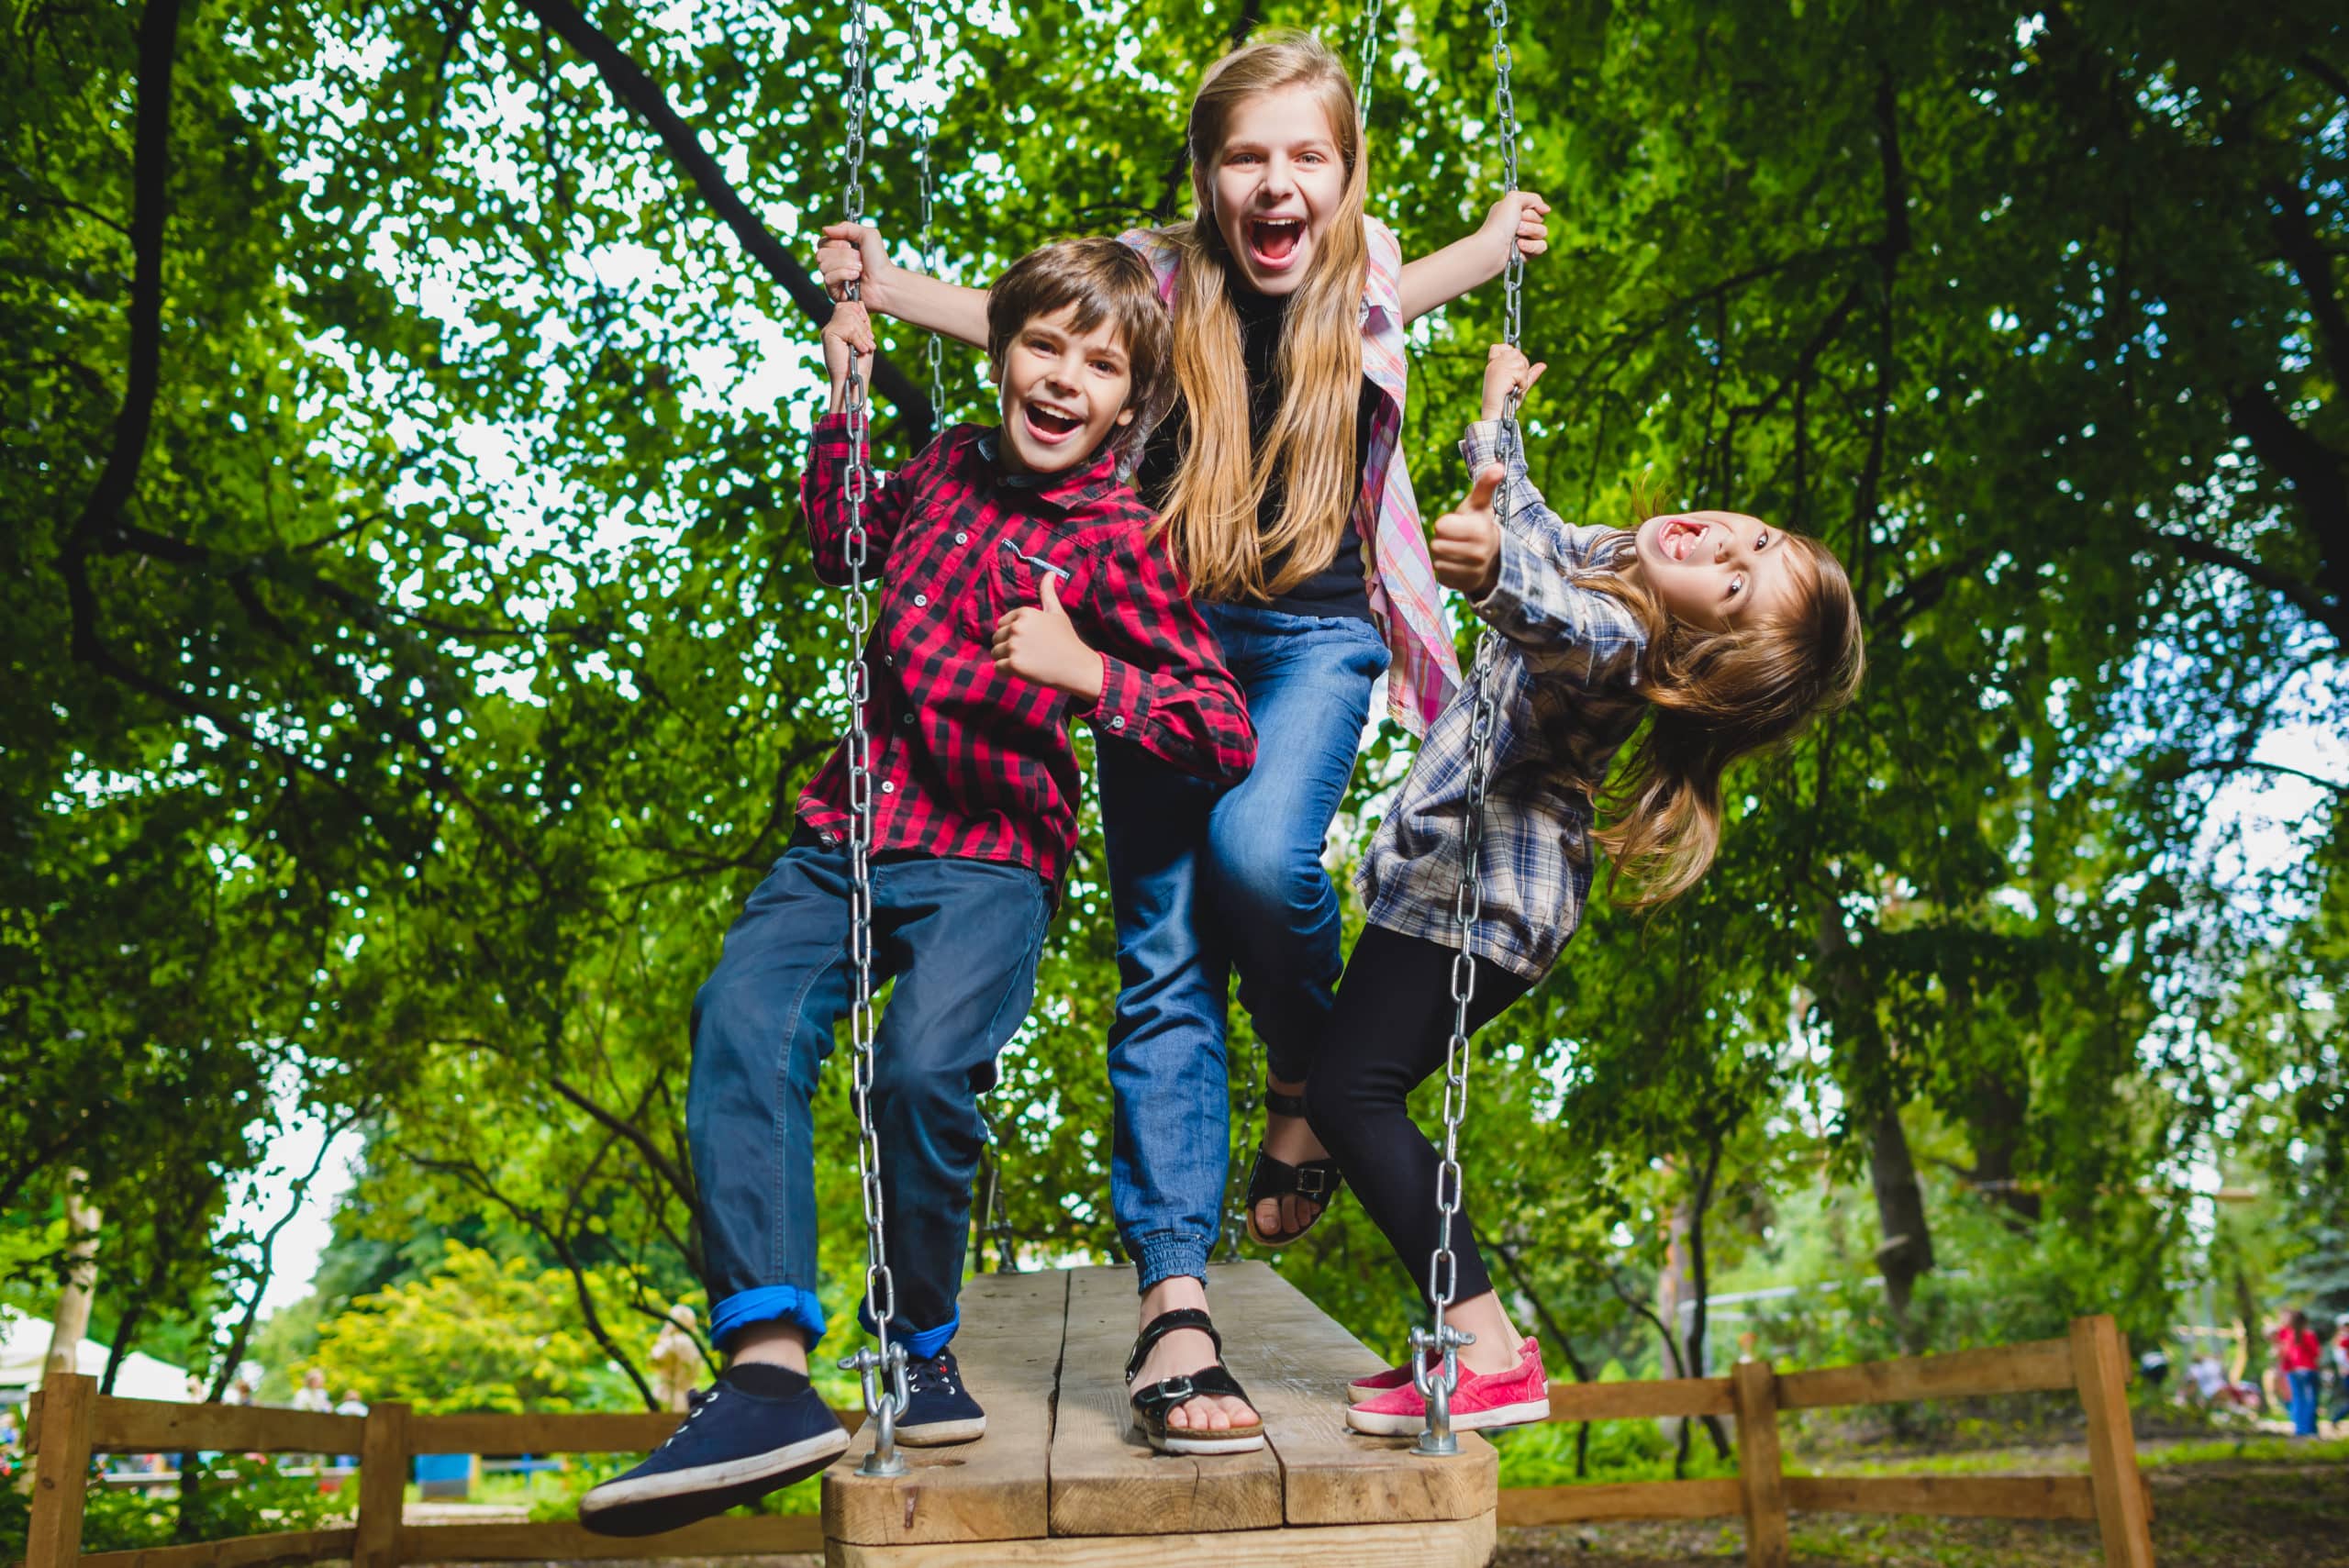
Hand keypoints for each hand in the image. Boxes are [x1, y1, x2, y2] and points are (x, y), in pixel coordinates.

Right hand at [816, 222, 898, 310]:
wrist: (884, 281)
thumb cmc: (878, 260)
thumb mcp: (867, 235)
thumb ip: (846, 227)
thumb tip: (825, 229)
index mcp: (838, 249)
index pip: (822, 242)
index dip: (835, 243)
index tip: (850, 245)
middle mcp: (833, 262)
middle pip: (821, 254)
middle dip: (843, 255)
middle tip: (859, 259)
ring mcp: (832, 277)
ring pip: (824, 266)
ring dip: (846, 265)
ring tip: (859, 269)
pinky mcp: (833, 290)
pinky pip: (828, 278)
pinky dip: (844, 275)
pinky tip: (855, 278)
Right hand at [821, 300, 875, 406]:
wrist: (853, 382)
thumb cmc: (860, 365)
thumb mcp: (864, 338)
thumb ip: (861, 321)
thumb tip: (858, 302)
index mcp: (838, 327)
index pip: (848, 306)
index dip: (861, 315)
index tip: (867, 335)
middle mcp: (830, 327)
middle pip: (849, 308)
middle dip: (863, 326)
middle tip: (867, 343)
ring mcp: (828, 331)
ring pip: (850, 317)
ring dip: (862, 335)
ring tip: (864, 349)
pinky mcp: (828, 335)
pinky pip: (849, 327)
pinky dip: (859, 339)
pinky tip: (859, 350)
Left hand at [992, 572, 1104, 700]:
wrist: (1076, 666)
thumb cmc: (1067, 639)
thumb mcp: (1057, 613)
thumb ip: (1048, 593)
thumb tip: (1050, 572)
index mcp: (1025, 613)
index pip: (1002, 624)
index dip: (1013, 634)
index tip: (1030, 641)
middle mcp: (1017, 627)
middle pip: (996, 638)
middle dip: (1008, 647)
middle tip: (1029, 653)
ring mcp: (1014, 646)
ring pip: (995, 653)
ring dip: (1007, 659)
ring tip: (1027, 661)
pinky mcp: (1014, 664)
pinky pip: (998, 667)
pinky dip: (1007, 671)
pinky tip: (1024, 670)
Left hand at [1431, 464, 1505, 597]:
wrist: (1491, 557)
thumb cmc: (1478, 525)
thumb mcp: (1480, 505)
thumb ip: (1486, 485)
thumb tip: (1498, 465)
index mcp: (1480, 531)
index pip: (1441, 526)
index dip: (1445, 524)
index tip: (1456, 525)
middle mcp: (1478, 554)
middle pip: (1436, 545)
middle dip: (1442, 540)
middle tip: (1456, 539)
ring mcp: (1472, 572)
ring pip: (1437, 561)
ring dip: (1442, 555)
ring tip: (1456, 551)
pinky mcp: (1463, 586)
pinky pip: (1441, 576)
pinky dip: (1445, 570)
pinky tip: (1457, 565)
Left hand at [1480, 190, 1551, 265]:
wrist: (1492, 248)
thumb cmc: (1499, 223)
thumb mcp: (1514, 199)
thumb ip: (1532, 198)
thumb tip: (1546, 209)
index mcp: (1514, 210)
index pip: (1536, 206)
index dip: (1533, 209)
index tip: (1523, 211)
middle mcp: (1518, 223)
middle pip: (1540, 219)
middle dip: (1530, 222)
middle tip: (1516, 226)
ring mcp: (1523, 238)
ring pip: (1543, 232)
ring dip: (1530, 233)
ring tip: (1516, 238)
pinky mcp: (1526, 253)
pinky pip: (1541, 247)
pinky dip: (1531, 247)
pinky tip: (1519, 247)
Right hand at [1480, 343, 1546, 420]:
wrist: (1496, 414)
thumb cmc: (1505, 402)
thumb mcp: (1519, 385)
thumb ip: (1530, 374)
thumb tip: (1543, 365)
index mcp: (1494, 364)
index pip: (1501, 346)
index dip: (1510, 351)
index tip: (1511, 369)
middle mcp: (1495, 363)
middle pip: (1517, 353)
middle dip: (1521, 367)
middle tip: (1514, 382)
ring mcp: (1498, 366)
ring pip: (1521, 363)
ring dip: (1522, 377)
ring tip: (1513, 387)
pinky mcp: (1503, 372)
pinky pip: (1522, 373)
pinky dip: (1522, 384)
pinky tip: (1513, 390)